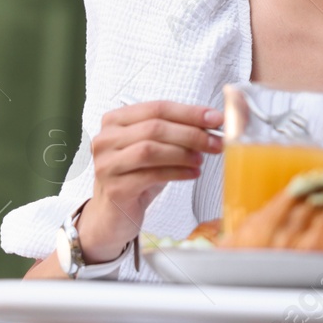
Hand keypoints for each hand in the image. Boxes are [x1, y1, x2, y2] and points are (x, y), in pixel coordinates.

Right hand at [81, 101, 222, 261]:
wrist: (114, 214)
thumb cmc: (138, 175)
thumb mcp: (157, 148)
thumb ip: (177, 132)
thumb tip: (212, 122)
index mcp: (115, 120)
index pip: (157, 108)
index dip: (190, 112)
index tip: (216, 118)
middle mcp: (105, 139)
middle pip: (155, 128)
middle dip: (191, 134)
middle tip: (216, 142)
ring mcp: (106, 164)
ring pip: (151, 150)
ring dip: (183, 153)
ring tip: (201, 160)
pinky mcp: (114, 188)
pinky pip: (151, 175)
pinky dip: (177, 172)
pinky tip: (193, 174)